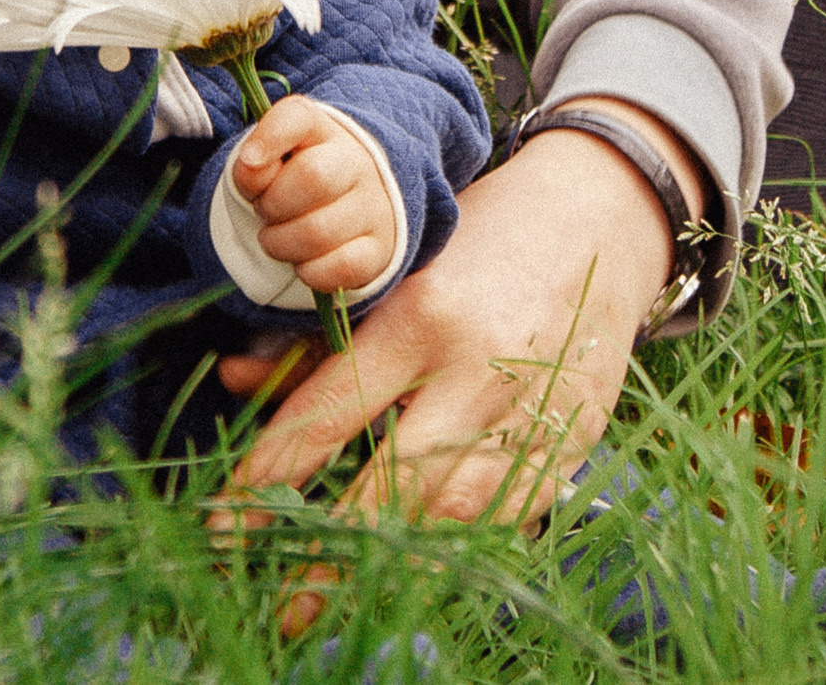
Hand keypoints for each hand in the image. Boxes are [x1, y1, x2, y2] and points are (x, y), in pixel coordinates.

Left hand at [211, 98, 702, 630]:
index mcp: (423, 319)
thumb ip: (313, 336)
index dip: (270, 476)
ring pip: (454, 516)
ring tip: (337, 604)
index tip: (226, 525)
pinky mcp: (573, 443)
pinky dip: (457, 549)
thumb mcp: (390, 270)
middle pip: (391, 486)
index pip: (327, 415)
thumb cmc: (474, 239)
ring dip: (392, 566)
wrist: (599, 221)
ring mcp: (534, 415)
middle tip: (278, 606)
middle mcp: (480, 373)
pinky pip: (507, 518)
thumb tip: (233, 382)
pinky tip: (412, 570)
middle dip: (330, 554)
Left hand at [231, 94, 397, 292]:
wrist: (353, 200)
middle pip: (313, 177)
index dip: (269, 138)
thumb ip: (253, 161)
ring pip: (319, 231)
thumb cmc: (298, 175)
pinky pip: (340, 268)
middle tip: (266, 211)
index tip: (249, 161)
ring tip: (278, 237)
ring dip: (281, 243)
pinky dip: (308, 271)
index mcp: (321, 129)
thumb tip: (250, 165)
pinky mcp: (380, 249)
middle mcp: (356, 162)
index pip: (297, 117)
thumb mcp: (271, 160)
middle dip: (273, 203)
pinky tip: (303, 260)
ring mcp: (373, 206)